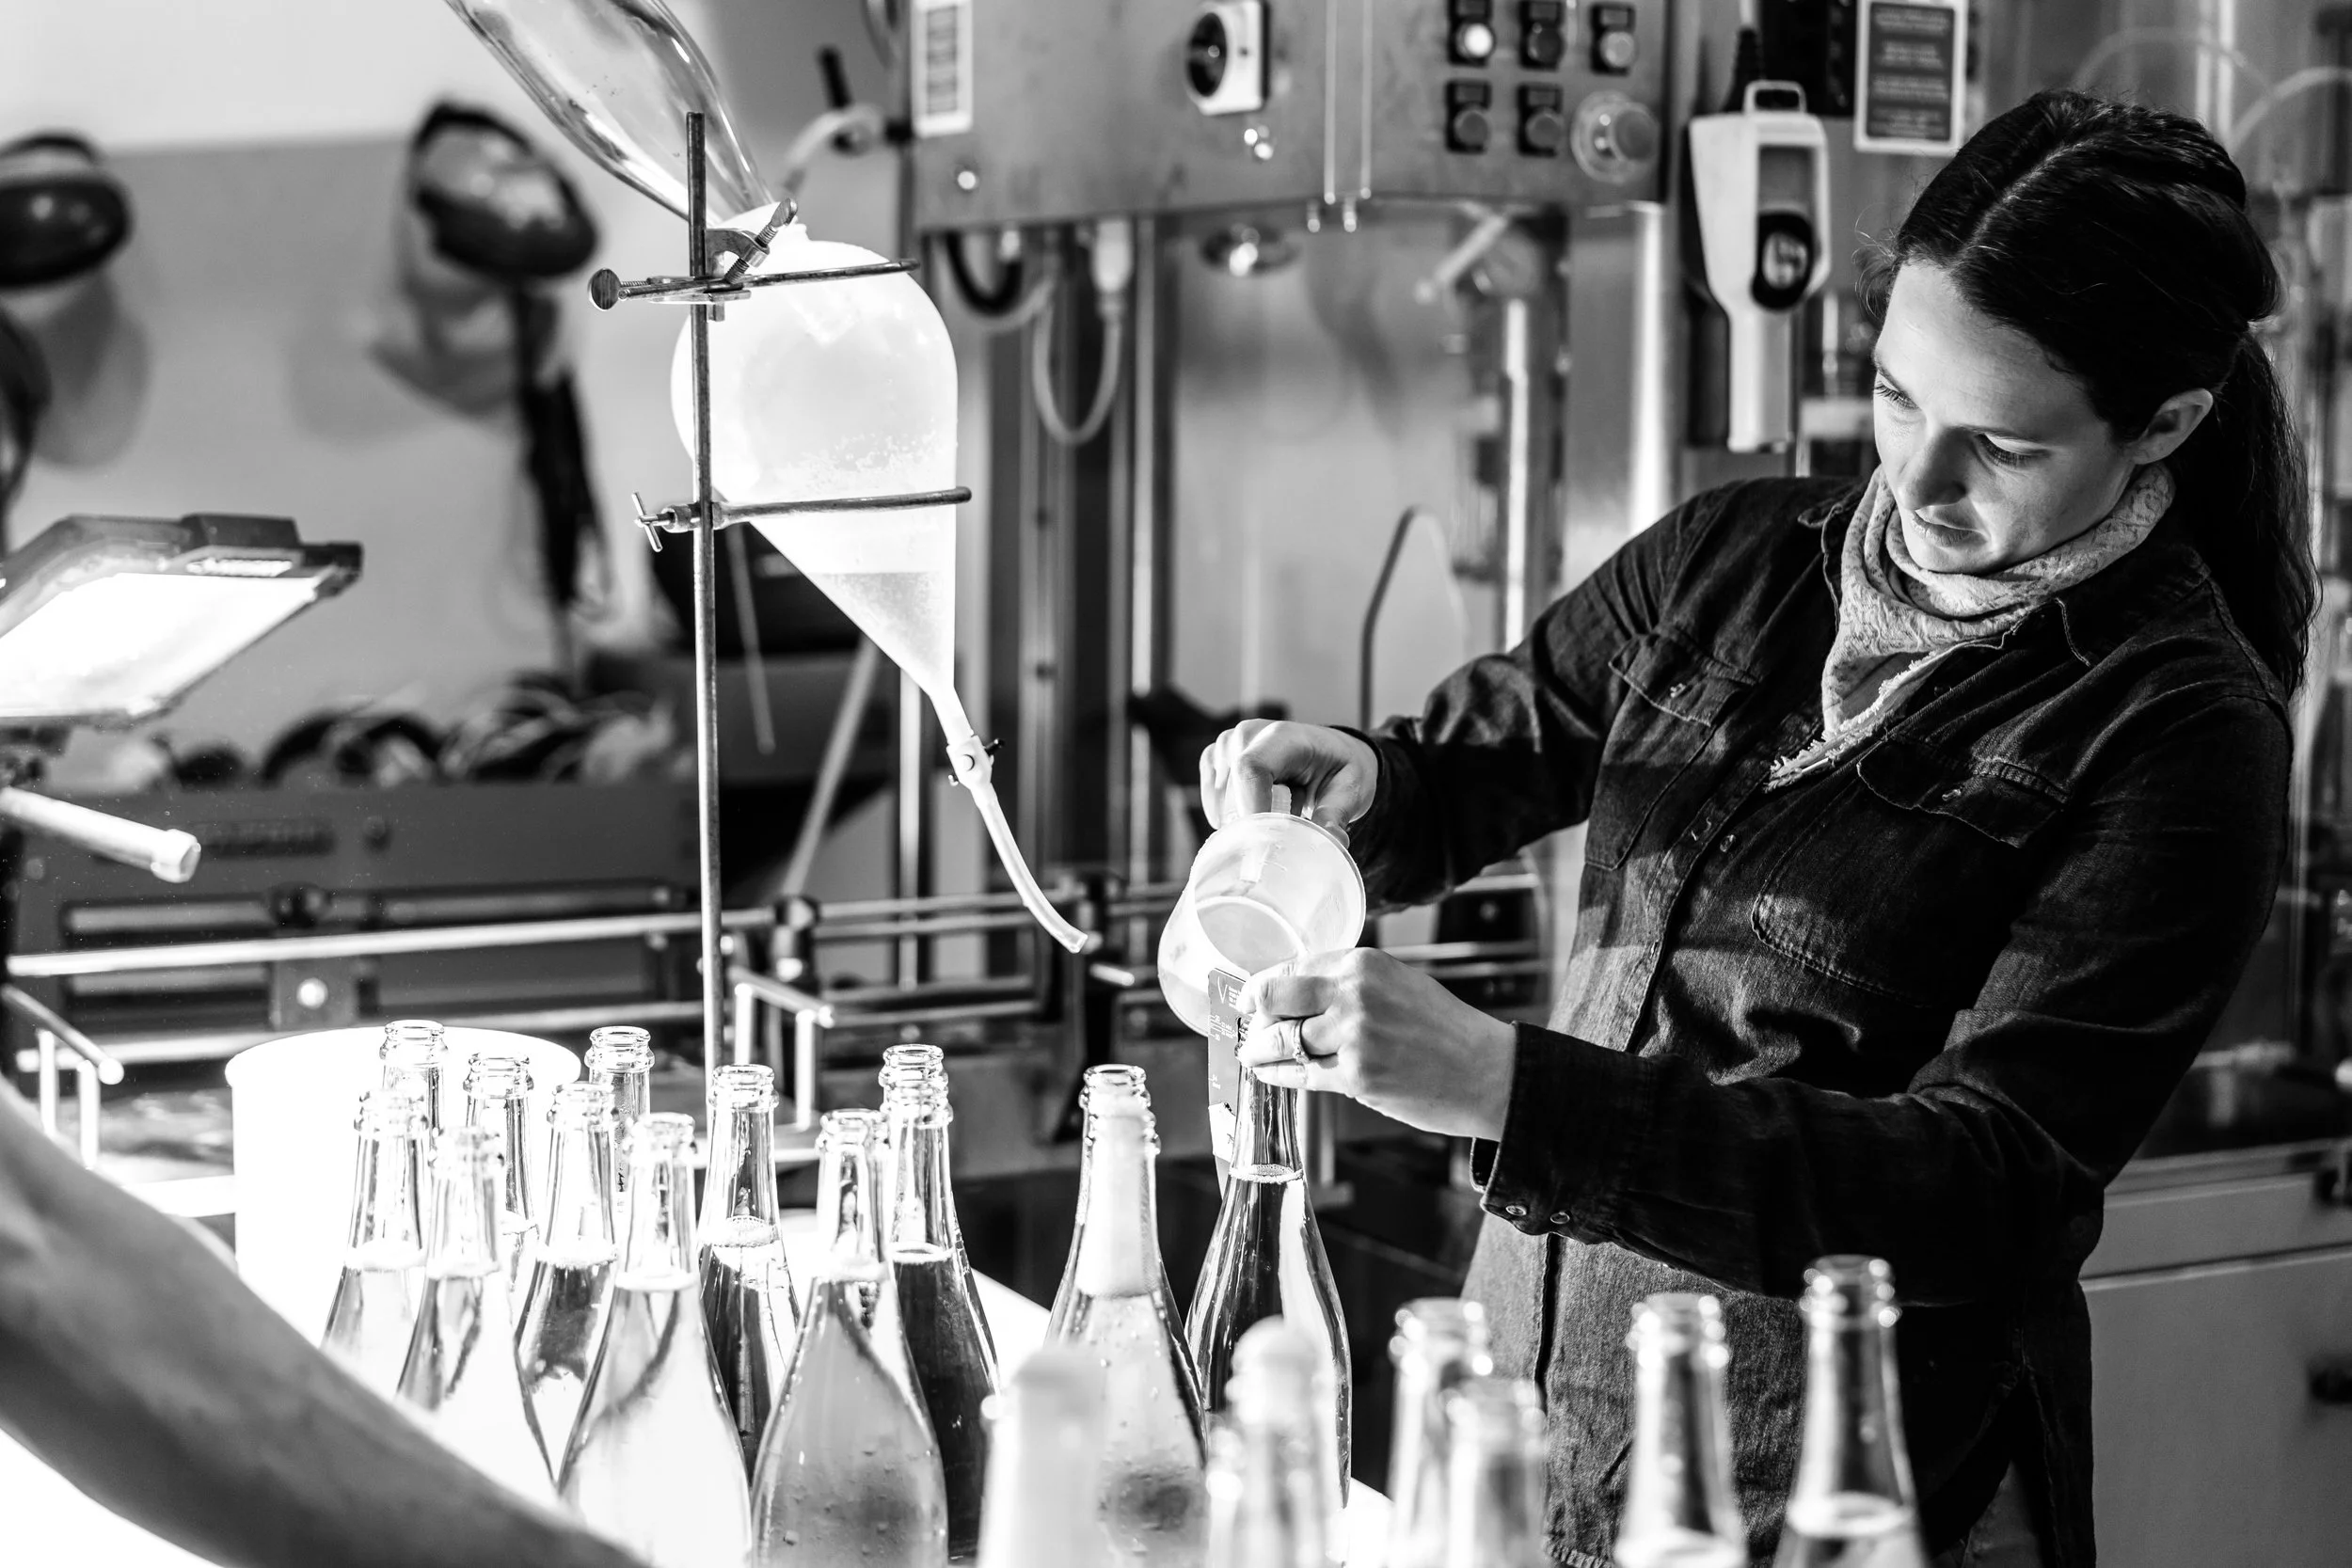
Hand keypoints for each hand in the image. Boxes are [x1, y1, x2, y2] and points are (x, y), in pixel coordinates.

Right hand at [1198, 720, 1379, 833]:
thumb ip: (1335, 816)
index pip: (1250, 770)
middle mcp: (1248, 734)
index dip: (1250, 810)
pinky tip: (1258, 808)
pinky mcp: (1216, 758)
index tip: (1264, 846)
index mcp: (1283, 737)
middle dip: (1255, 824)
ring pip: (1221, 803)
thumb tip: (1332, 841)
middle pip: (1233, 794)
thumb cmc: (1340, 769)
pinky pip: (1213, 800)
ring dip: (1247, 818)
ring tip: (1281, 805)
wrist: (1332, 753)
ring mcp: (1228, 744)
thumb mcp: (1350, 791)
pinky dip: (1232, 814)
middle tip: (1288, 829)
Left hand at [1237, 949, 1516, 1140]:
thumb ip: (1351, 984)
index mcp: (1364, 963)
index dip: (1265, 983)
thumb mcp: (1400, 984)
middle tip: (1245, 1021)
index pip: (1293, 967)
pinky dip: (1277, 1074)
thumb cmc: (1445, 1030)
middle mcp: (1354, 994)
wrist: (1487, 1071)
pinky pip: (1300, 1074)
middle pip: (1275, 997)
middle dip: (1253, 1011)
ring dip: (1260, 1049)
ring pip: (1283, 1040)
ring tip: (1253, 1052)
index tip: (1251, 994)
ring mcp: (1353, 1037)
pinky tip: (1268, 1072)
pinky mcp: (1356, 1077)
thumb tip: (1299, 993)